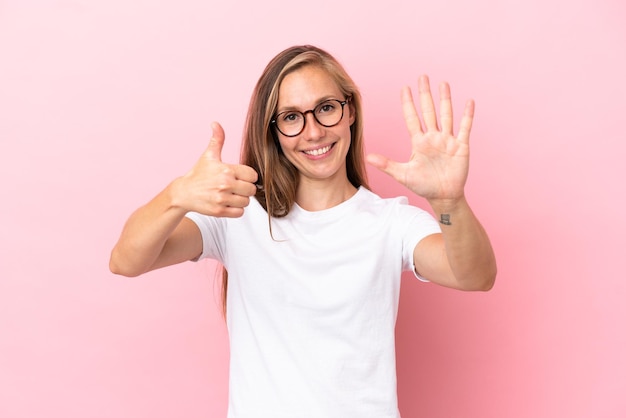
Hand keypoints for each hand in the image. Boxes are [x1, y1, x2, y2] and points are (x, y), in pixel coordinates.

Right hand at [173, 122, 257, 216]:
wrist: (183, 193)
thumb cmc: (198, 174)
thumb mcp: (208, 155)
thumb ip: (217, 139)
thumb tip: (215, 123)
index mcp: (227, 170)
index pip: (253, 175)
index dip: (249, 176)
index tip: (241, 177)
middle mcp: (225, 184)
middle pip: (252, 189)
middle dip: (246, 188)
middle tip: (236, 187)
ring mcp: (222, 199)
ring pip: (246, 201)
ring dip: (241, 199)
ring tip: (231, 195)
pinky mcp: (219, 211)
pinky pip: (240, 213)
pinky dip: (236, 210)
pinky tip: (228, 203)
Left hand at [366, 75, 473, 203]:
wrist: (443, 197)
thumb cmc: (423, 186)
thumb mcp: (402, 174)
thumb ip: (387, 164)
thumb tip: (368, 157)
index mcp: (418, 142)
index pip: (412, 118)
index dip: (408, 104)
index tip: (405, 88)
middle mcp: (433, 137)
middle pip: (428, 111)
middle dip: (425, 94)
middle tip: (422, 77)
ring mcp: (447, 140)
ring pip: (446, 115)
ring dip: (445, 100)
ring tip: (443, 83)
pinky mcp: (461, 147)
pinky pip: (465, 128)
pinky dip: (467, 115)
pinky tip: (469, 102)